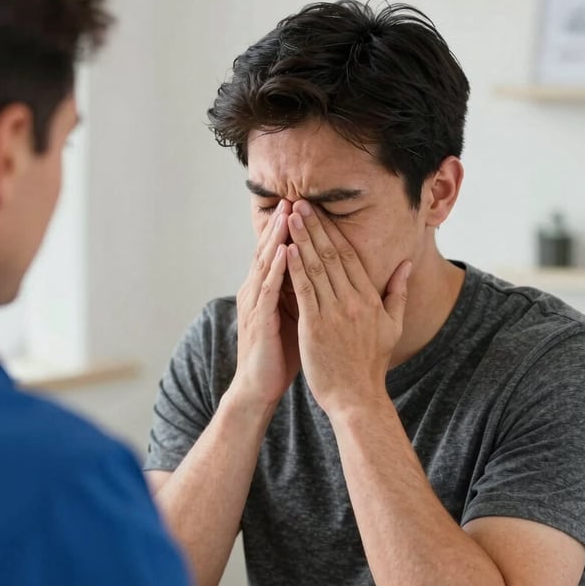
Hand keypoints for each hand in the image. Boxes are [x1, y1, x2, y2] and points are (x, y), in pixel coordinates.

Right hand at [229, 200, 300, 409]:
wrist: (259, 386)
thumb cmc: (281, 354)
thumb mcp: (298, 318)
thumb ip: (308, 295)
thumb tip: (329, 277)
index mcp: (269, 291)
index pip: (280, 254)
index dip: (292, 232)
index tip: (307, 208)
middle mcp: (257, 292)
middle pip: (270, 251)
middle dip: (283, 226)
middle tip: (295, 199)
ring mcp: (255, 304)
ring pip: (266, 264)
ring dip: (277, 238)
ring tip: (289, 215)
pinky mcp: (258, 320)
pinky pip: (267, 290)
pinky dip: (276, 269)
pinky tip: (285, 252)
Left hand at [285, 200, 410, 417]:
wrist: (357, 397)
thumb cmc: (370, 364)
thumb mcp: (392, 327)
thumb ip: (397, 293)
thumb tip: (404, 265)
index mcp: (370, 298)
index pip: (351, 256)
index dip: (334, 231)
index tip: (322, 212)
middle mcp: (353, 301)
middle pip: (333, 255)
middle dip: (315, 226)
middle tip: (300, 202)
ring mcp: (334, 313)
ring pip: (317, 268)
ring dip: (302, 239)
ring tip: (290, 216)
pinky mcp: (314, 326)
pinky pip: (304, 291)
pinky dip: (294, 268)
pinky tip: (286, 250)